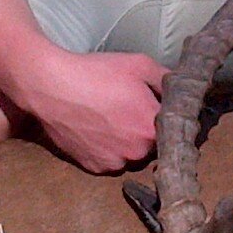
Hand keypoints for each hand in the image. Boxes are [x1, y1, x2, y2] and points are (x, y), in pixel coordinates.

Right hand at [18, 49, 165, 172]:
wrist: (52, 86)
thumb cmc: (96, 73)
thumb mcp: (139, 65)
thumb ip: (167, 79)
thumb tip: (180, 88)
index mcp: (153, 127)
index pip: (172, 127)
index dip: (164, 115)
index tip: (154, 107)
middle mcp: (137, 152)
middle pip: (152, 144)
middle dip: (145, 130)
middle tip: (128, 110)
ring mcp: (114, 163)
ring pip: (130, 155)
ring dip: (126, 142)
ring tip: (109, 119)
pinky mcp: (94, 167)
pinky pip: (109, 161)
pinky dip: (106, 149)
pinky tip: (96, 129)